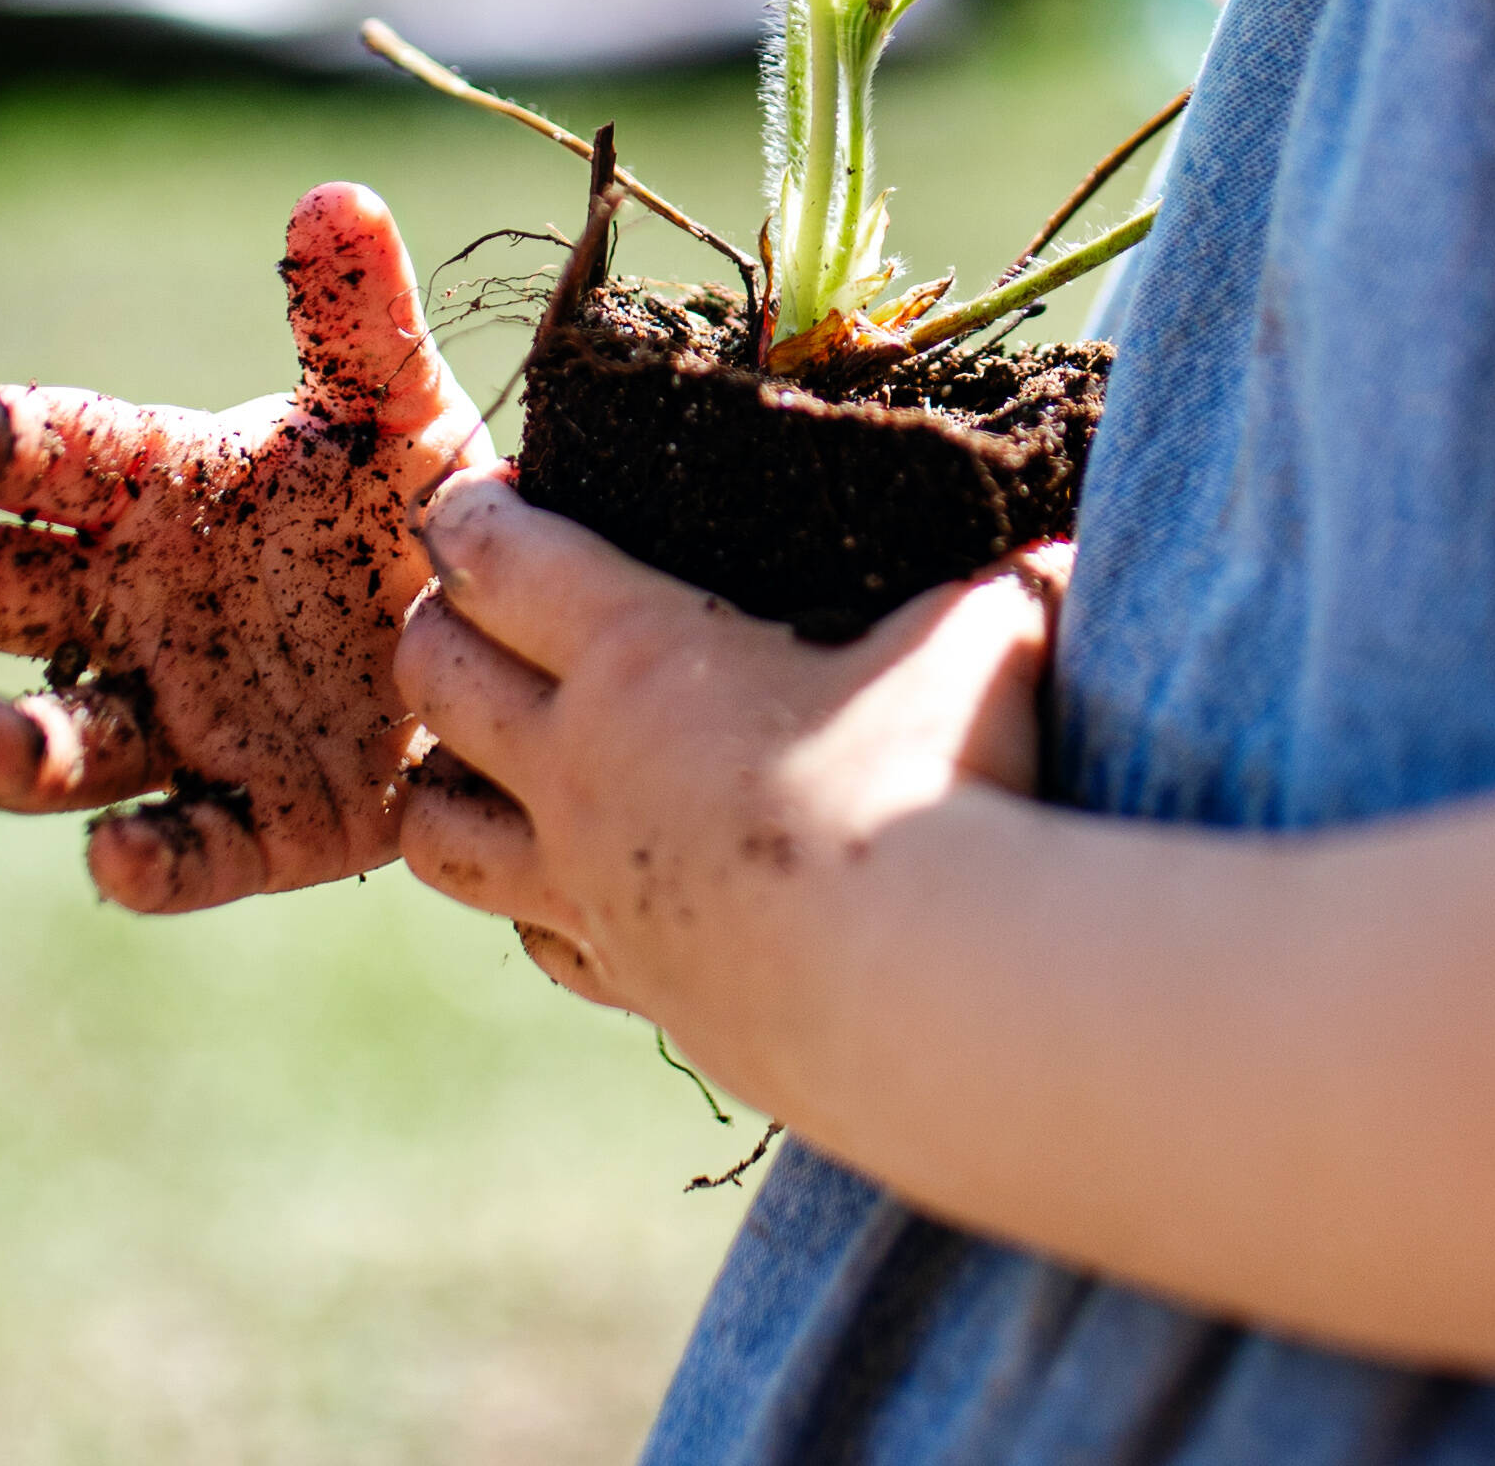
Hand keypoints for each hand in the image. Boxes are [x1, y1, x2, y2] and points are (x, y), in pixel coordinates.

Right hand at [0, 183, 485, 911]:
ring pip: (67, 745)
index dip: (3, 436)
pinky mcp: (256, 827)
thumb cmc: (418, 507)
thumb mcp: (403, 411)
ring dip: (15, 746)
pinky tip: (119, 858)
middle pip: (4, 597)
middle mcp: (140, 611)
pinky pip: (185, 851)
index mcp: (160, 494)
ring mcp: (185, 723)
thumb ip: (360, 321)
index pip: (58, 455)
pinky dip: (147, 860)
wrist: (513, 644)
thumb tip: (334, 199)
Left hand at [392, 466, 1063, 1091]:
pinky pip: (536, 939)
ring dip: (443, 779)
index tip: (478, 498)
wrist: (933, 996)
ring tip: (490, 756)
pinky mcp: (636, 988)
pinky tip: (585, 886)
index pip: (498, 557)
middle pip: (433, 678)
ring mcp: (593, 891)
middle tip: (478, 608)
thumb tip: (1061, 550)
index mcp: (643, 652)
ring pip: (436, 832)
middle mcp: (584, 770)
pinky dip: (535, 904)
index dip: (472, 515)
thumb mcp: (986, 633)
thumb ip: (997, 584)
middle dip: (433, 628)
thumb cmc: (948, 782)